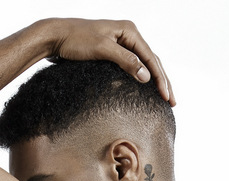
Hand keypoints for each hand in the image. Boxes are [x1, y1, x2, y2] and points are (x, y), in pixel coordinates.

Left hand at [45, 18, 174, 104]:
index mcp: (129, 31)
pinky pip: (134, 65)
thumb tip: (146, 76)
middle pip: (152, 60)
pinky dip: (142, 77)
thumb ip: (125, 61)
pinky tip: (147, 88)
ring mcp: (121, 43)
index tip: (166, 97)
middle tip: (172, 101)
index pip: (151, 58)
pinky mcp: (114, 51)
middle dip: (163, 81)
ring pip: (144, 63)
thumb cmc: (76, 40)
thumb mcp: (102, 49)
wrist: (56, 36)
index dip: (160, 79)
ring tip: (165, 96)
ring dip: (155, 80)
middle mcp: (128, 35)